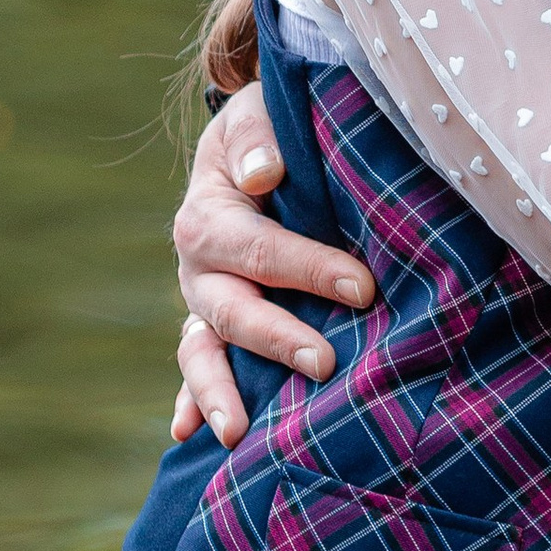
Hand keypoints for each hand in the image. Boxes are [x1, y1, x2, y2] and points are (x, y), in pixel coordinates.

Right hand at [170, 83, 374, 446]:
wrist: (258, 149)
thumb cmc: (274, 133)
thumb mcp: (262, 114)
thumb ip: (258, 137)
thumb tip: (264, 173)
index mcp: (210, 215)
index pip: (259, 248)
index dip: (309, 269)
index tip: (362, 288)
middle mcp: (199, 268)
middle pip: (231, 309)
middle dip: (276, 339)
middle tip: (322, 364)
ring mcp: (204, 304)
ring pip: (201, 352)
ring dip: (217, 392)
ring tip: (237, 433)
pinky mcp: (214, 328)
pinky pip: (198, 371)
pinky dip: (190, 402)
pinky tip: (189, 435)